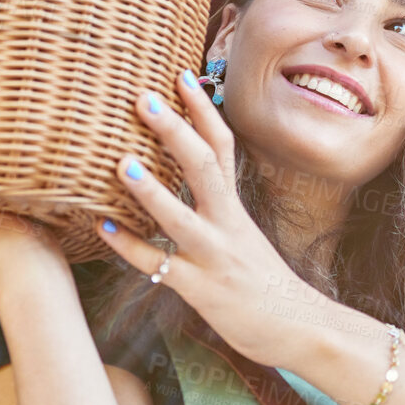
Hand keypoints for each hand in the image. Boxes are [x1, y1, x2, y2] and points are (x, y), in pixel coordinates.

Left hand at [96, 68, 325, 369]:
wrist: (301, 329)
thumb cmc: (264, 285)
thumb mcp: (243, 238)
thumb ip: (216, 213)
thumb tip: (186, 187)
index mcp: (235, 209)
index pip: (222, 147)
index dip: (202, 110)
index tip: (181, 75)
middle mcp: (227, 225)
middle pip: (203, 167)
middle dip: (174, 131)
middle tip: (144, 97)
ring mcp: (215, 256)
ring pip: (181, 217)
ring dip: (150, 190)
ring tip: (121, 162)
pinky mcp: (202, 290)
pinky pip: (161, 266)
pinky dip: (131, 248)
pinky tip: (103, 229)